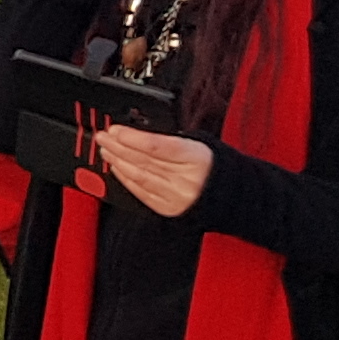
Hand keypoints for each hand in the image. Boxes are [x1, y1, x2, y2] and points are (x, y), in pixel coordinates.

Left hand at [91, 126, 211, 217]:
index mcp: (196, 158)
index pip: (156, 146)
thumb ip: (170, 140)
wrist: (234, 195)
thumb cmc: (214, 165)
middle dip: (118, 146)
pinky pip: (141, 192)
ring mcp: (177, 196)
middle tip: (103, 137)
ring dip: (118, 161)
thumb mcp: (199, 143)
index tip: (115, 130)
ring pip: (139, 176)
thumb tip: (137, 135)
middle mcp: (186, 179)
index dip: (132, 138)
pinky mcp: (169, 209)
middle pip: (144, 160)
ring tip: (106, 150)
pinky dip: (126, 179)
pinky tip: (117, 169)